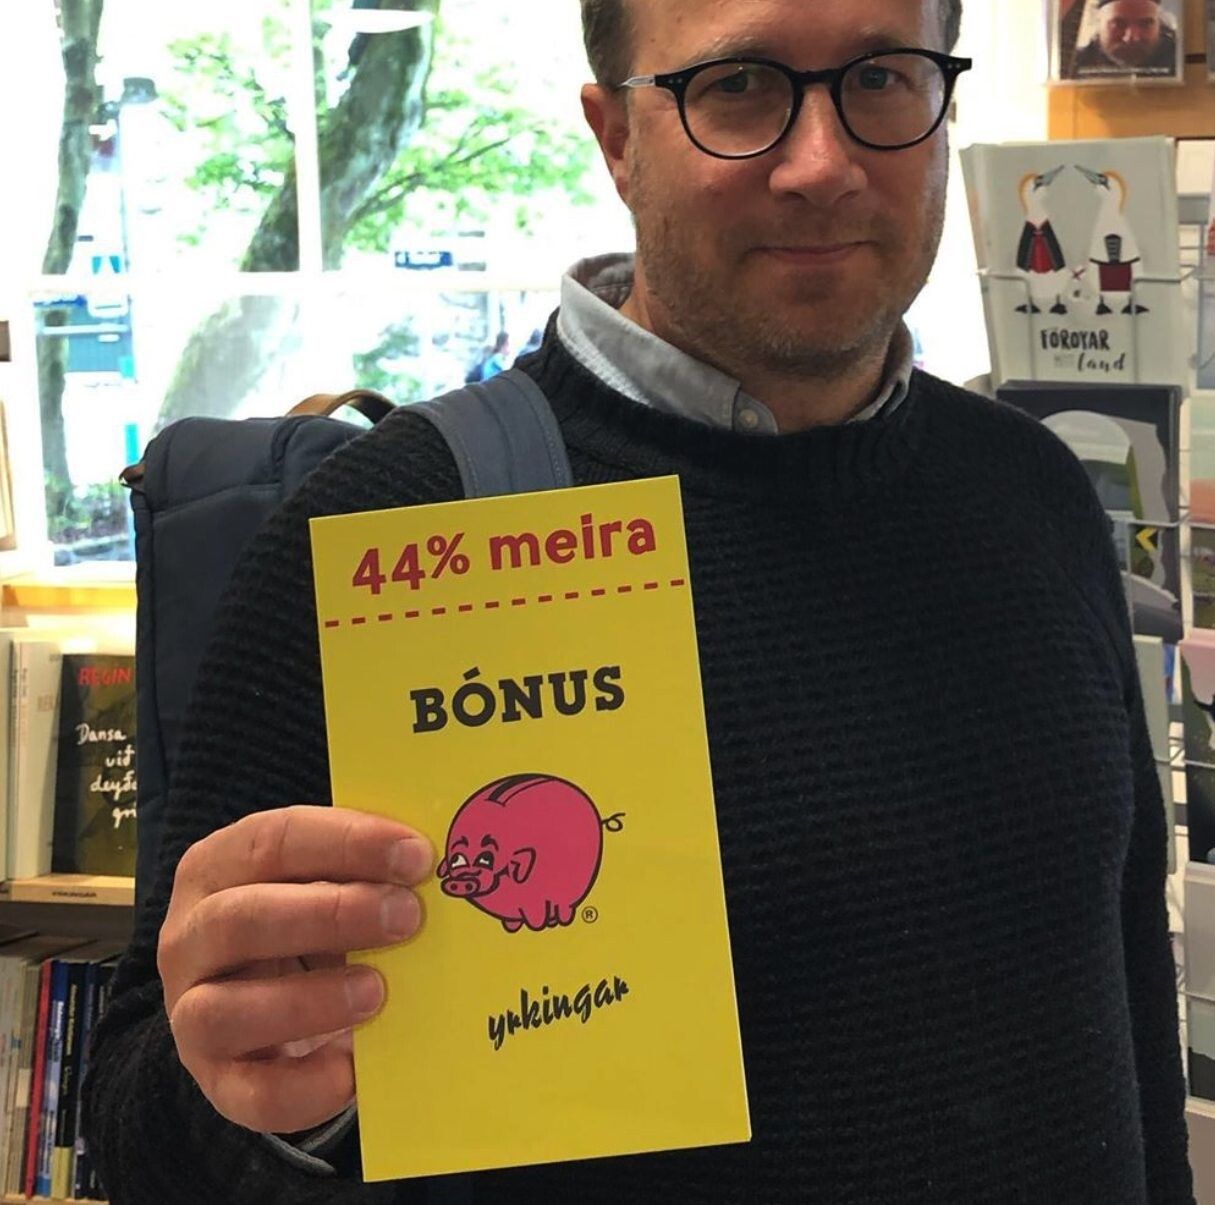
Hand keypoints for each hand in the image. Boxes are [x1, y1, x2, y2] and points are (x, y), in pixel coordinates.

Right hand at [158, 806, 431, 1134]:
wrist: (275, 1006)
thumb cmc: (309, 923)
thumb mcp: (328, 882)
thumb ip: (367, 870)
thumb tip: (437, 864)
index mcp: (218, 866)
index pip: (274, 841)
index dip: (346, 843)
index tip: (416, 855)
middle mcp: (190, 937)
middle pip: (241, 918)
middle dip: (331, 914)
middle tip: (407, 917)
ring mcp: (190, 1012)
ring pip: (224, 1011)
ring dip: (308, 1000)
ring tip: (378, 991)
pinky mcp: (216, 1080)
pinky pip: (249, 1095)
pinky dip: (303, 1087)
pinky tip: (355, 1070)